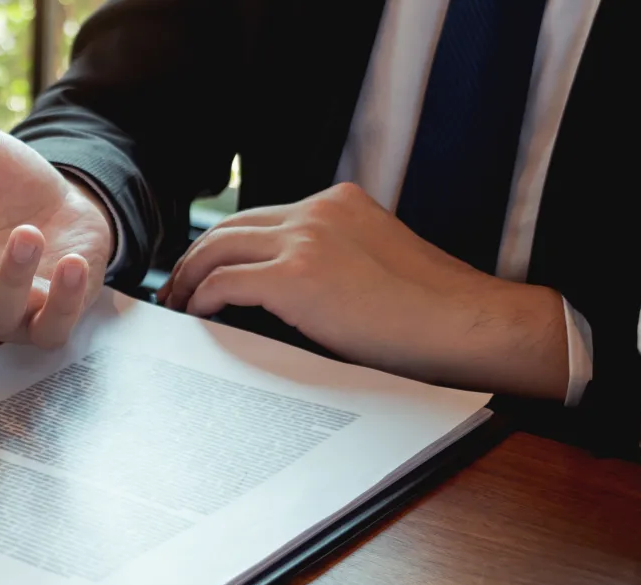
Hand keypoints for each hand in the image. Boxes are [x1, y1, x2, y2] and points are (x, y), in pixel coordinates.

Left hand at [157, 182, 568, 399]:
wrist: (464, 324)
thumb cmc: (430, 314)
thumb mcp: (376, 266)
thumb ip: (333, 262)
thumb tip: (289, 294)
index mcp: (338, 204)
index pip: (262, 217)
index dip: (226, 245)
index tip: (207, 270)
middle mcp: (318, 211)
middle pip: (230, 227)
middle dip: (196, 258)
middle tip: (176, 289)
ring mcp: (306, 239)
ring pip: (218, 249)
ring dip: (191, 279)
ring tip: (178, 307)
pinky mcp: (297, 276)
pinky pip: (226, 283)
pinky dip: (204, 300)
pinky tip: (198, 319)